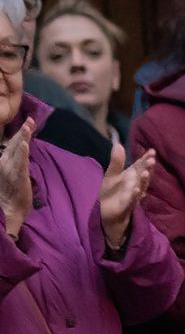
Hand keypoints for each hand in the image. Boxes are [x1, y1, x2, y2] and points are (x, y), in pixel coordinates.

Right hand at [0, 116, 33, 237]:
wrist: (8, 213)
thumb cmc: (11, 198)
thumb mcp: (14, 178)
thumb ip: (17, 165)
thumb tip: (21, 155)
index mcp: (4, 163)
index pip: (13, 145)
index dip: (21, 134)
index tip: (29, 122)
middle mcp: (4, 164)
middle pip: (14, 144)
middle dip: (23, 131)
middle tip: (30, 119)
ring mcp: (9, 170)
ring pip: (16, 150)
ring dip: (22, 137)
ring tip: (28, 126)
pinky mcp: (16, 177)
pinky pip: (20, 163)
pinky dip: (21, 153)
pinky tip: (24, 144)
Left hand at [97, 139, 154, 252]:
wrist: (107, 215)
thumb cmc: (111, 194)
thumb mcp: (112, 176)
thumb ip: (117, 161)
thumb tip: (119, 144)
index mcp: (132, 178)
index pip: (140, 166)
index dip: (146, 159)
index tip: (152, 151)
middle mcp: (135, 186)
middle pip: (142, 176)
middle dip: (147, 169)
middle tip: (152, 160)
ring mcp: (131, 197)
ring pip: (139, 188)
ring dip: (143, 181)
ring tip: (145, 172)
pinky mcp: (124, 208)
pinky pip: (130, 201)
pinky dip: (133, 196)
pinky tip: (135, 189)